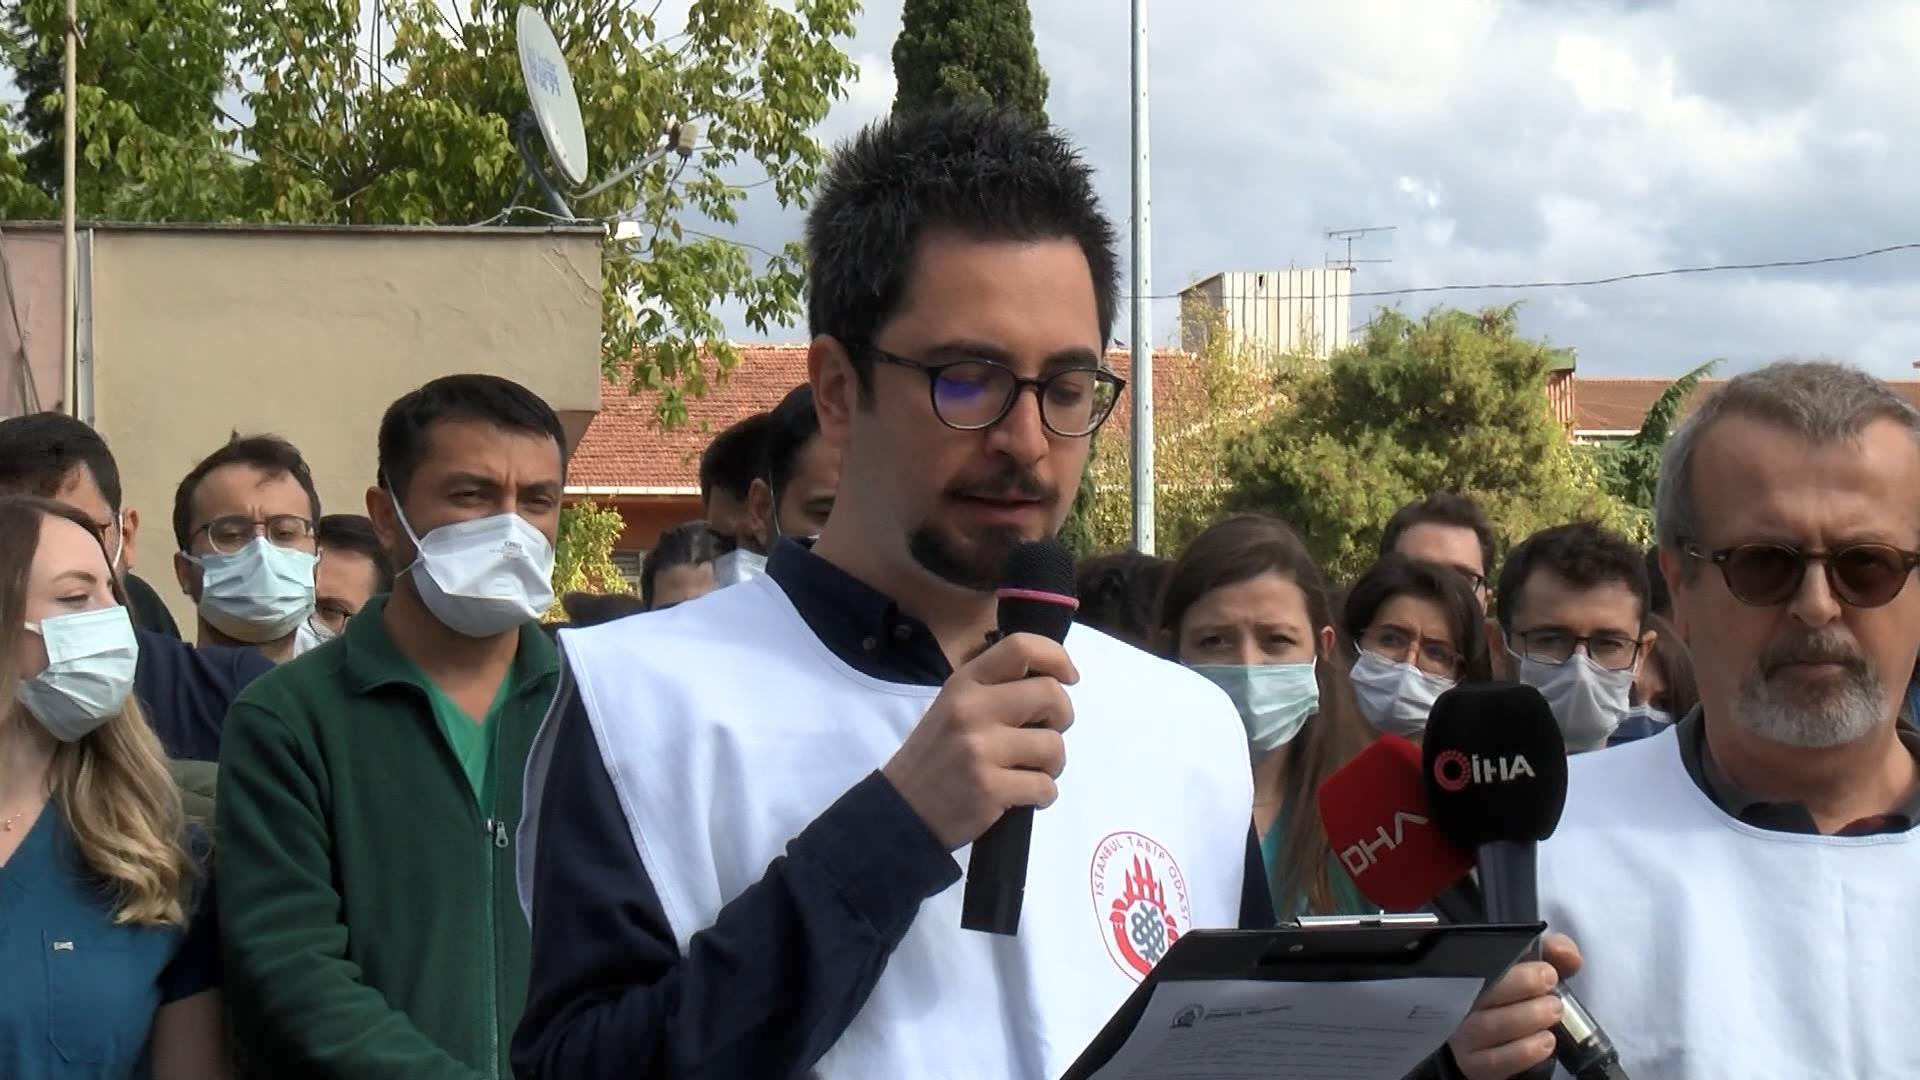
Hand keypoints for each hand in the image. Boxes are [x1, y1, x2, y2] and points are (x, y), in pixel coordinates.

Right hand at [882, 632, 1078, 849]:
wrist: (900, 810)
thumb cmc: (935, 756)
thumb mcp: (954, 706)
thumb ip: (995, 690)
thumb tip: (1054, 684)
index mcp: (964, 683)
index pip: (1021, 647)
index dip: (1056, 657)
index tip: (1068, 677)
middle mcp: (972, 709)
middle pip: (1050, 695)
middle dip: (1062, 717)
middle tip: (1047, 734)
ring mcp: (980, 749)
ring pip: (1054, 746)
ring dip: (1053, 764)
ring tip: (1030, 771)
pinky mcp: (990, 788)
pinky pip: (1045, 787)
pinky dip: (1043, 795)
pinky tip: (1022, 796)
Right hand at [1447, 933, 1582, 1079]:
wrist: (1493, 1042)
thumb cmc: (1512, 997)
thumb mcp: (1531, 967)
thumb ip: (1551, 952)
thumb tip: (1568, 955)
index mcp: (1469, 971)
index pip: (1480, 958)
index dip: (1513, 961)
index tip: (1547, 971)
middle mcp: (1459, 1000)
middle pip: (1480, 989)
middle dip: (1523, 986)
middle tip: (1553, 990)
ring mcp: (1462, 1035)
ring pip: (1488, 1025)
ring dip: (1528, 1018)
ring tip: (1553, 1012)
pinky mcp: (1472, 1064)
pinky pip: (1495, 1060)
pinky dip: (1525, 1051)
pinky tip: (1546, 1041)